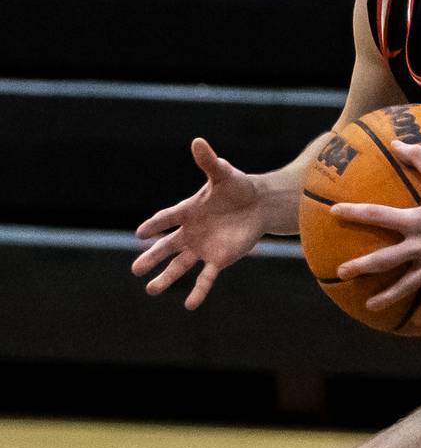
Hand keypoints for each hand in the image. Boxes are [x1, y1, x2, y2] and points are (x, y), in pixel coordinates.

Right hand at [131, 137, 265, 308]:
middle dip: (151, 258)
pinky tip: (190, 305)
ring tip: (150, 290)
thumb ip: (209, 161)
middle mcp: (191, 232)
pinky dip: (198, 291)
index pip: (166, 219)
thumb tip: (197, 141)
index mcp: (187, 211)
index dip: (154, 225)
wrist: (259, 205)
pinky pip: (206, 277)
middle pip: (166, 247)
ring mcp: (203, 247)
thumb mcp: (223, 174)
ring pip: (180, 266)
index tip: (140, 233)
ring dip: (167, 278)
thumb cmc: (237, 187)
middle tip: (135, 269)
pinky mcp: (219, 258)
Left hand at [333, 142, 420, 326]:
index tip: (334, 212)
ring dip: (388, 296)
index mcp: (418, 219)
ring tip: (369, 306)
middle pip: (386, 260)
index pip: (379, 215)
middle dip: (362, 267)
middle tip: (343, 272)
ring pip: (408, 284)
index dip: (355, 212)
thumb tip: (396, 143)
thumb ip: (418, 157)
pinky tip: (415, 321)